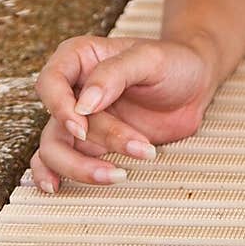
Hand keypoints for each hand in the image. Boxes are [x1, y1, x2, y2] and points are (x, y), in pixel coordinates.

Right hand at [30, 34, 216, 192]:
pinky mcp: (92, 143)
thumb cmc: (172, 62)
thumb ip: (115, 74)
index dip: (59, 107)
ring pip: (56, 148)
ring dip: (82, 167)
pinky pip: (61, 161)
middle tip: (131, 147)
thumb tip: (83, 105)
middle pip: (56, 122)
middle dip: (89, 142)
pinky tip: (59, 188)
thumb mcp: (150, 58)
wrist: (194, 85)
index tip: (82, 126)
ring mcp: (81, 118)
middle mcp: (73, 88)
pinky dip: (56, 174)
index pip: (50, 82)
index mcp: (80, 57)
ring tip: (121, 174)